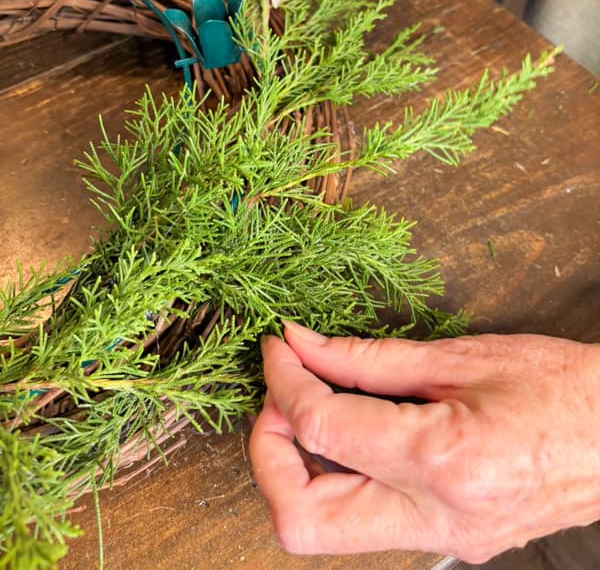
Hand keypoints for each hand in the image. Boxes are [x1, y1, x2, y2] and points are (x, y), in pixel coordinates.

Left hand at [250, 322, 599, 561]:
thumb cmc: (556, 384)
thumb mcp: (459, 356)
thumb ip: (367, 358)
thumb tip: (304, 346)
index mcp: (441, 458)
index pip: (321, 426)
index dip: (283, 381)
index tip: (278, 349)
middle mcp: (436, 517)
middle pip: (301, 521)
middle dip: (267, 456)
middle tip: (279, 400)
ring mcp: (443, 542)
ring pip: (326, 531)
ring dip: (297, 470)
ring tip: (313, 410)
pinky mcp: (449, 544)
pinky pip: (365, 522)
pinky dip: (340, 477)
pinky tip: (354, 433)